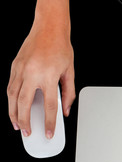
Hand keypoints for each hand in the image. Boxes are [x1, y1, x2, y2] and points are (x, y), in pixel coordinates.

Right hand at [7, 21, 74, 137]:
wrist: (49, 28)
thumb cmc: (61, 48)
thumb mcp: (70, 72)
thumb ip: (68, 94)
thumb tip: (65, 111)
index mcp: (49, 76)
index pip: (49, 106)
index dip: (49, 122)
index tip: (49, 133)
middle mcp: (32, 73)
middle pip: (24, 104)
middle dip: (25, 121)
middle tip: (27, 133)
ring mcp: (21, 69)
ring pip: (12, 96)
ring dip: (13, 112)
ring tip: (16, 124)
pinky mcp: (15, 66)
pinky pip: (11, 87)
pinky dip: (11, 99)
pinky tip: (14, 107)